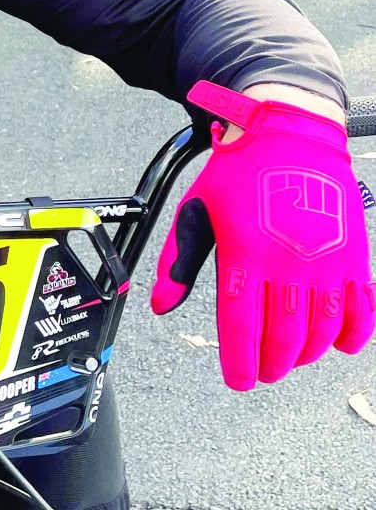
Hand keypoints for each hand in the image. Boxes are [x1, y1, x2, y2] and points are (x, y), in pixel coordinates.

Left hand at [151, 81, 375, 389]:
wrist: (291, 134)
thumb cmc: (239, 172)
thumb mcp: (196, 210)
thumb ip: (180, 260)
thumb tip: (160, 304)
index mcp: (244, 253)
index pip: (240, 324)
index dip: (239, 360)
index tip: (237, 380)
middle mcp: (288, 262)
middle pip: (281, 335)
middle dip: (269, 364)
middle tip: (260, 374)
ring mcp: (326, 260)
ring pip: (320, 329)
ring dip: (304, 354)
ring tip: (288, 360)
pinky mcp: (354, 255)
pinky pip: (361, 308)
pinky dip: (351, 333)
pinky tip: (337, 345)